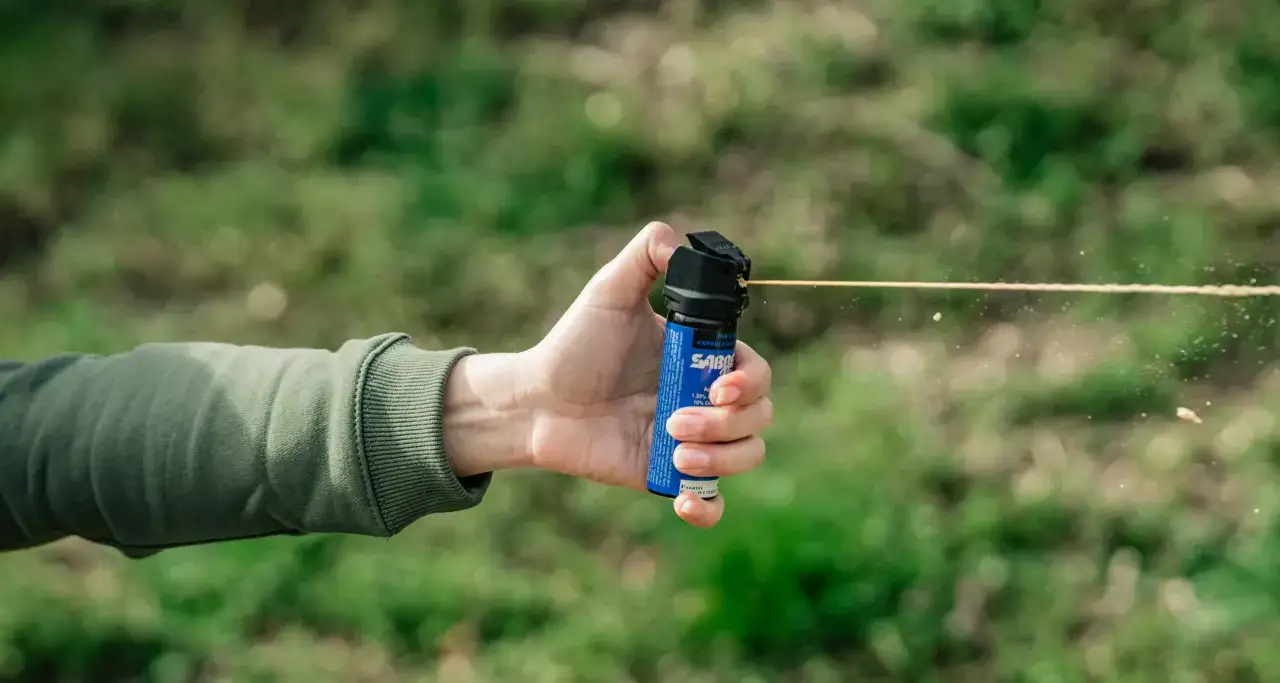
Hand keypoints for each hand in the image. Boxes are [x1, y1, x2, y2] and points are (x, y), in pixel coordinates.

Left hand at [523, 222, 772, 526]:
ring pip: (746, 457)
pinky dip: (708, 508)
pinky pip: (710, 504)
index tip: (717, 386)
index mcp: (702, 360)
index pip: (756, 373)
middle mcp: (704, 400)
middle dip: (728, 424)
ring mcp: (690, 441)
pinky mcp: (667, 478)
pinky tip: (684, 500)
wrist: (535, 401)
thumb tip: (677, 242)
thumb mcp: (608, 292)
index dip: (750, 383)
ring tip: (676, 455)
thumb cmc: (575, 344)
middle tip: (676, 418)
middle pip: (759, 418)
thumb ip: (644, 257)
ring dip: (722, 459)